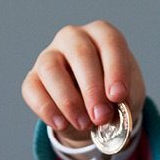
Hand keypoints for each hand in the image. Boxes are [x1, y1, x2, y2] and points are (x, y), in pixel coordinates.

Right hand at [22, 21, 145, 146]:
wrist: (95, 112)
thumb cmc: (112, 95)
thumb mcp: (126, 95)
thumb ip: (120, 99)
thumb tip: (104, 111)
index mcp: (102, 34)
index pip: (110, 42)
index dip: (115, 69)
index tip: (118, 96)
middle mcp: (74, 38)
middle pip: (80, 54)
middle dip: (92, 88)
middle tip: (101, 116)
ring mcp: (49, 55)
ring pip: (51, 69)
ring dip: (68, 100)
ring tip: (83, 124)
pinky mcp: (33, 78)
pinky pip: (33, 89)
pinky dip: (46, 109)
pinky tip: (62, 124)